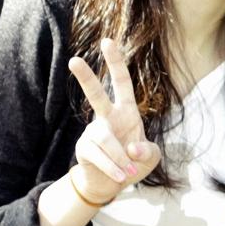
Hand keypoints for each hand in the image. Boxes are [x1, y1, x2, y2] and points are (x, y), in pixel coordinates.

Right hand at [66, 38, 161, 206]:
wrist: (112, 183)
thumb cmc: (134, 163)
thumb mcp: (151, 157)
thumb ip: (148, 151)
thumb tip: (132, 148)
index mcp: (126, 112)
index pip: (121, 83)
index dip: (116, 63)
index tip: (108, 41)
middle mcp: (107, 117)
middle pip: (95, 95)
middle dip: (86, 78)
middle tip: (73, 60)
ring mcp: (94, 132)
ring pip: (105, 139)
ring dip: (120, 158)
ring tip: (129, 173)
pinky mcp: (84, 148)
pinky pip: (99, 156)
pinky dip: (113, 168)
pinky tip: (121, 176)